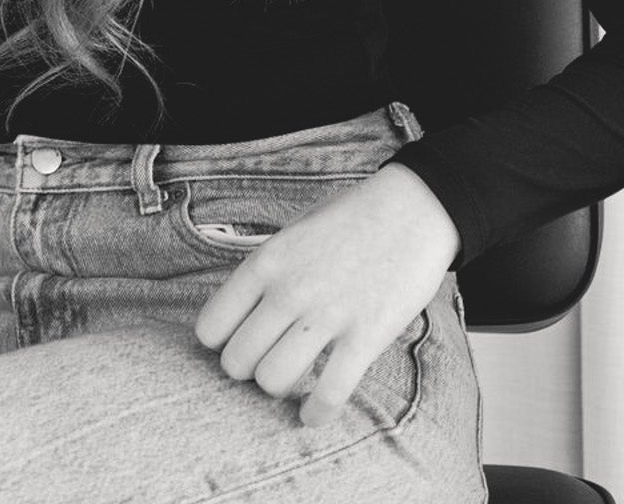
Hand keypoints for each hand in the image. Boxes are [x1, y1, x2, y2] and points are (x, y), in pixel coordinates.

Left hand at [192, 161, 461, 427]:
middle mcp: (290, 289)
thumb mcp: (295, 231)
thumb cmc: (350, 218)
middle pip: (237, 362)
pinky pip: (328, 394)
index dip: (220, 343)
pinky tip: (313, 414)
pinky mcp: (366, 336)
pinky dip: (316, 414)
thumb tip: (241, 312)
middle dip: (247, 370)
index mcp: (267, 261)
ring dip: (279, 389)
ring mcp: (327, 314)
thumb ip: (267, 270)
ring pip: (273, 381)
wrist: (412, 208)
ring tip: (292, 380)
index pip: (211, 326)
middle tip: (265, 361)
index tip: (236, 343)